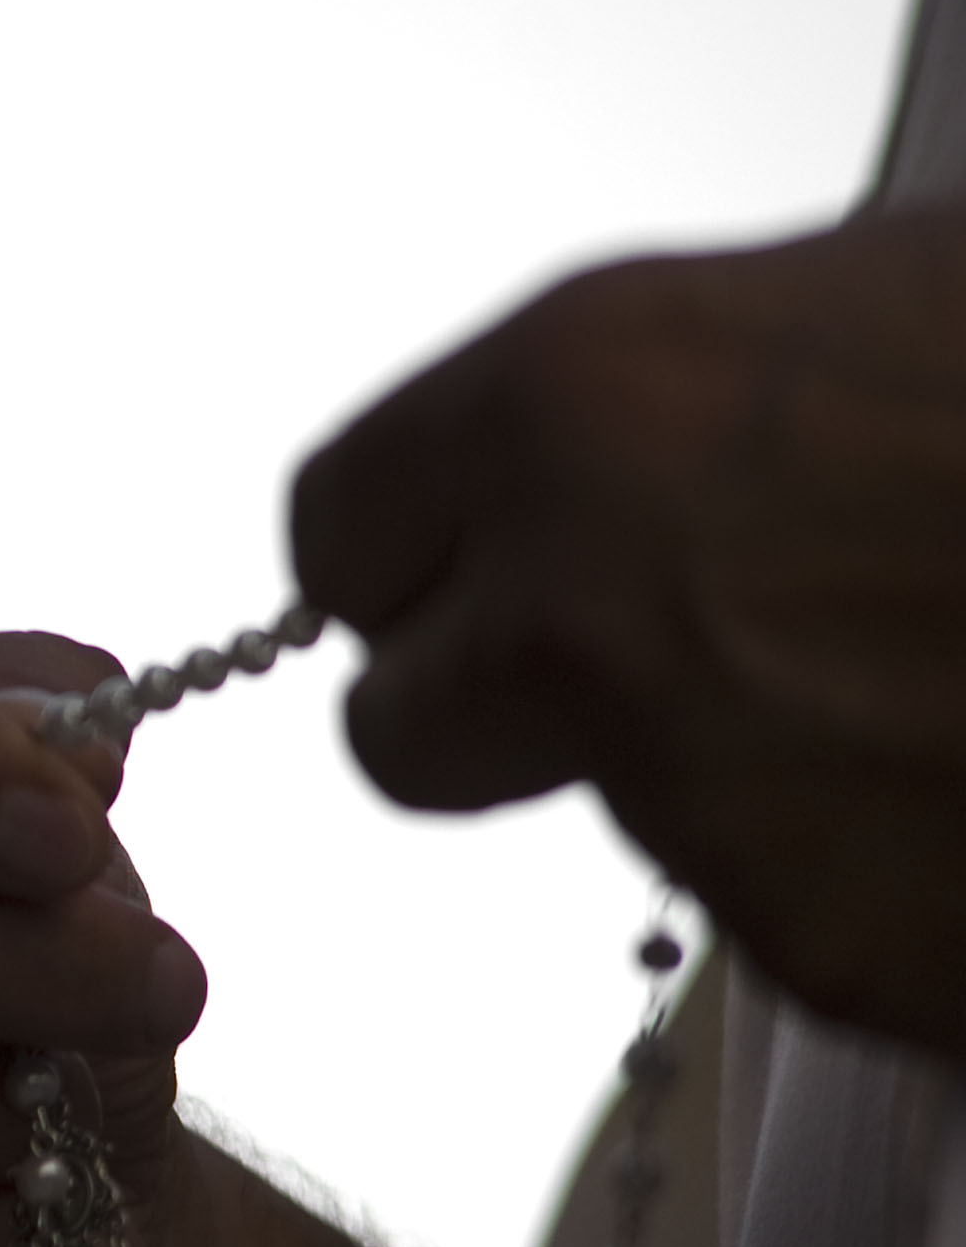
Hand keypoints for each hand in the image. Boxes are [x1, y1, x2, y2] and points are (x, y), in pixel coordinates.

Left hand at [294, 209, 965, 1051]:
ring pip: (606, 819)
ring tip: (926, 686)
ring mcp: (699, 797)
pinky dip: (872, 873)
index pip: (339, 527)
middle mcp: (586, 604)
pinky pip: (788, 916)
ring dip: (716, 779)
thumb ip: (688, 389)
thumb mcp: (891, 294)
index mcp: (581, 399)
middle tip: (668, 665)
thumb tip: (591, 450)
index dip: (414, 557)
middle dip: (500, 708)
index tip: (469, 569)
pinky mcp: (821, 951)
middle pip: (395, 724)